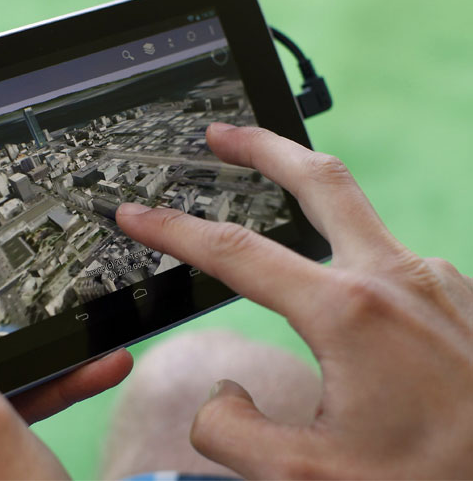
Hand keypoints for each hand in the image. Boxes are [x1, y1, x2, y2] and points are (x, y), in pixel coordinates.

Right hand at [116, 123, 472, 478]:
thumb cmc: (433, 479)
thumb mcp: (308, 477)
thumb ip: (232, 433)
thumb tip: (221, 395)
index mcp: (349, 314)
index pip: (235, 254)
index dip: (174, 230)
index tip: (138, 214)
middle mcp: (395, 278)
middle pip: (318, 179)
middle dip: (261, 147)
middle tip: (221, 134)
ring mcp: (434, 279)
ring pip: (357, 212)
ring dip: (308, 193)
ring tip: (274, 192)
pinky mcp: (456, 294)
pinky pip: (388, 256)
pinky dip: (349, 250)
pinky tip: (340, 279)